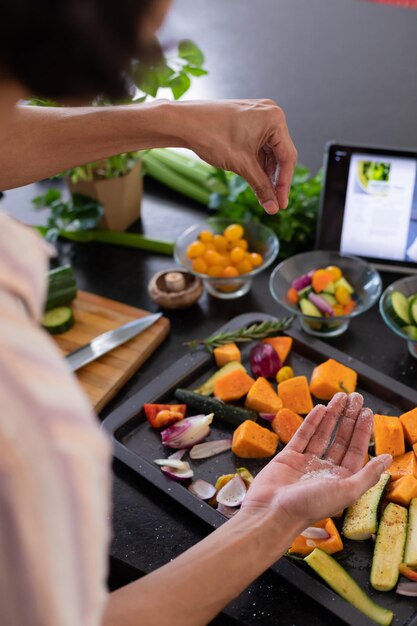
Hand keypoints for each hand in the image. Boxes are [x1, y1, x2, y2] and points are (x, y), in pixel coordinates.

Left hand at [181, 99, 296, 213]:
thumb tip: (273, 207)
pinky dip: (257, 163)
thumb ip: (261, 187)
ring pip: (269, 152)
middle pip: (280, 154)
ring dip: (266, 173)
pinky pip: (258, 146)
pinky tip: (255, 179)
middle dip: (275, 179)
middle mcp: (269, 114)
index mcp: (274, 119)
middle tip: (274, 203)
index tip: (281, 204)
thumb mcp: (242, 166)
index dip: (284, 184)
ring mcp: (258, 116)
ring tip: (263, 194)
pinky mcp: (247, 122)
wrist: (183, 123)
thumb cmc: (212, 136)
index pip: (287, 157)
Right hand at [240, 393, 391, 531]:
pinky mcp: (288, 457)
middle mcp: (325, 471)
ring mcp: (306, 463)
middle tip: (355, 397)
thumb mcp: (347, 491)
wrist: (273, 511)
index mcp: (341, 481)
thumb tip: (388, 459)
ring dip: (332, 415)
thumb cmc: (311, 506)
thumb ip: (368, 474)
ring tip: (340, 397)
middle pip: (341, 439)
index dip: (362, 431)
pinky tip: (320, 408)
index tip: (366, 411)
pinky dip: (311, 422)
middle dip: (349, 418)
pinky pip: (303, 436)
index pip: (356, 451)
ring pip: (323, 434)